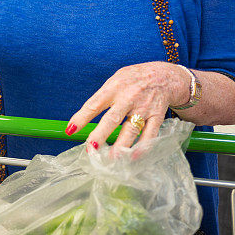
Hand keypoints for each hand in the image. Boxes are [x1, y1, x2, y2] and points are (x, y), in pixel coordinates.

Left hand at [65, 61, 187, 152]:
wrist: (163, 76)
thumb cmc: (133, 80)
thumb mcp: (115, 80)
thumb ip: (101, 97)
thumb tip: (83, 117)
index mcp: (113, 88)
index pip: (94, 104)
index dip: (81, 117)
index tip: (70, 130)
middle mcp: (128, 98)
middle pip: (112, 119)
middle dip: (101, 134)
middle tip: (91, 148)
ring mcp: (143, 108)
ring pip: (131, 129)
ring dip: (121, 146)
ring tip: (111, 158)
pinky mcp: (157, 116)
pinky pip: (150, 134)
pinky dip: (143, 146)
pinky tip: (134, 156)